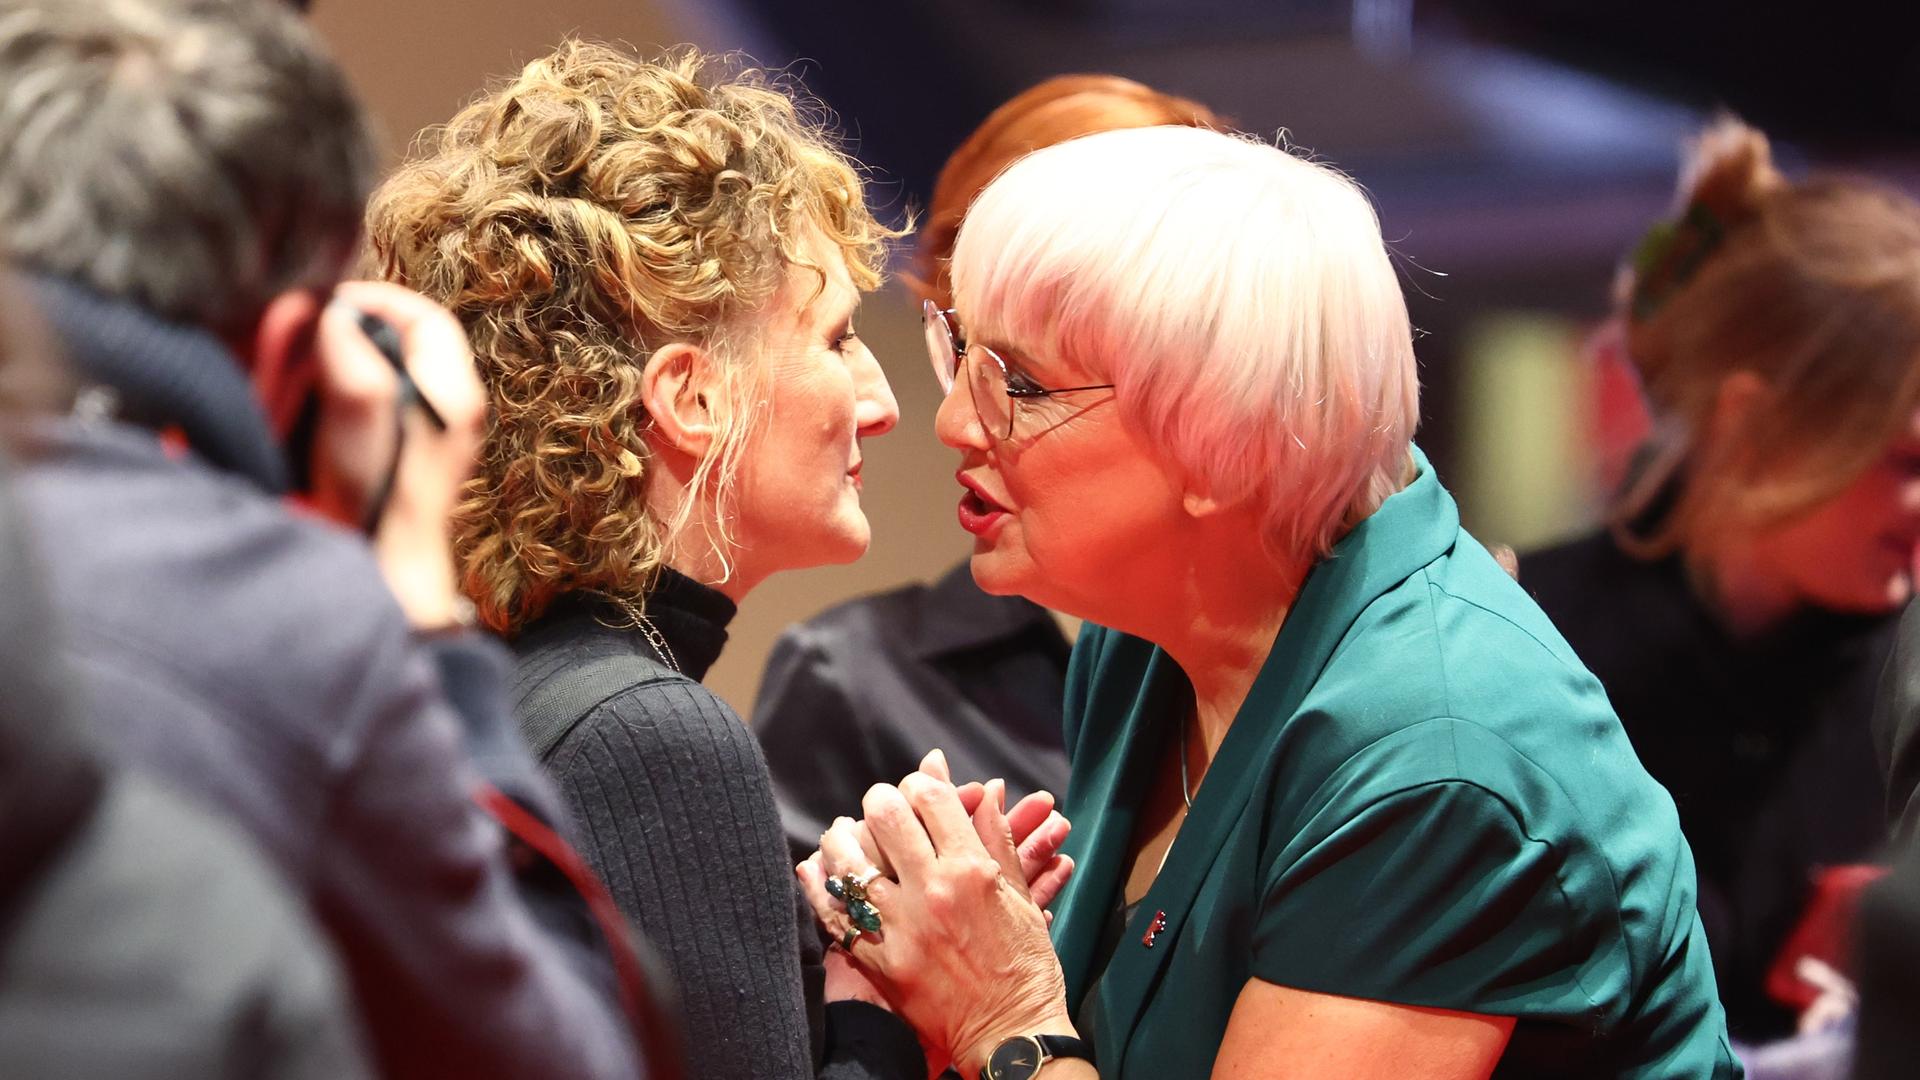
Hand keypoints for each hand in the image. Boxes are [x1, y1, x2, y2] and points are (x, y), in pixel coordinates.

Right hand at [309, 282, 485, 628]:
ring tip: (282, 375)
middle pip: (391, 342)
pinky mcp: (382, 461)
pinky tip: (286, 412)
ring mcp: (414, 437)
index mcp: (453, 394)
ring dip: (320, 368)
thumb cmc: (377, 508)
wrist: (376, 582)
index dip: (373, 300)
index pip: (425, 317)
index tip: (323, 302)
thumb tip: (334, 314)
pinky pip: (347, 409)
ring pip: (365, 373)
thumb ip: (352, 359)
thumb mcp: (363, 420)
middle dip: (337, 333)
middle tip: (292, 337)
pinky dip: (316, 402)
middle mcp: (442, 410)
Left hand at [799, 774, 1075, 1075]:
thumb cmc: (1025, 965)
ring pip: (849, 860)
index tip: (918, 789)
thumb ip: (998, 839)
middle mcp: (933, 892)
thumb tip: (990, 789)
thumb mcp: (1020, 896)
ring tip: (844, 832)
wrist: (1011, 1033)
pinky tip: (817, 869)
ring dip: (842, 837)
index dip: (921, 782)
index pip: (932, 798)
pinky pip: (834, 915)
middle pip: (886, 816)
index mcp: (972, 871)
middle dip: (881, 801)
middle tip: (882, 806)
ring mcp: (901, 927)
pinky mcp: (880, 961)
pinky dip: (819, 887)